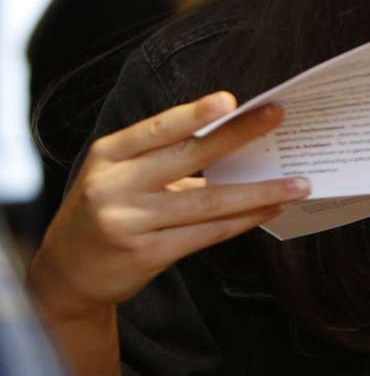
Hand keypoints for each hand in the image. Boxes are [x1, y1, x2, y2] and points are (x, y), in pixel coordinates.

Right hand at [28, 91, 310, 321]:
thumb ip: (164, 160)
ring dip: (258, 191)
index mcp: (107, 156)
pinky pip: (206, 233)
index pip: (155, 130)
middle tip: (279, 117)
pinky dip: (243, 220)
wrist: (65, 275)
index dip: (192, 114)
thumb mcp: (118, 177)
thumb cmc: (106, 211)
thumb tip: (238, 144)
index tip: (230, 100)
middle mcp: (113, 186)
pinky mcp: (145, 254)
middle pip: (187, 157)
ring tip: (298, 183)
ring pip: (207, 202)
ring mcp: (128, 222)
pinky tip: (270, 210)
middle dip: (238, 135)